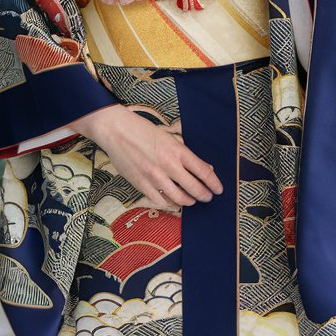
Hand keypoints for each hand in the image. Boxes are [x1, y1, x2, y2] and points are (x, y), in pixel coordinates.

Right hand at [74, 104, 223, 212]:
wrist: (116, 131)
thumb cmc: (142, 131)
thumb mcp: (168, 138)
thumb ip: (185, 154)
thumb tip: (204, 167)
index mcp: (177, 150)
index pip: (203, 171)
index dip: (214, 183)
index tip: (219, 189)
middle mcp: (168, 165)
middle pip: (195, 188)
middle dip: (205, 195)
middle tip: (207, 196)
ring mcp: (155, 177)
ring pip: (180, 198)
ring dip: (189, 201)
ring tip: (192, 200)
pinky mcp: (142, 185)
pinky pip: (161, 201)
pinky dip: (171, 204)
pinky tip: (174, 201)